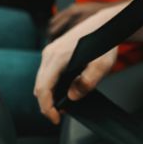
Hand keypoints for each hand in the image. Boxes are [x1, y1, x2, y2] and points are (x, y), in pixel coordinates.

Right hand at [35, 5, 121, 124]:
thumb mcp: (102, 65)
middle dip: (47, 104)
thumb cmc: (103, 42)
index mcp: (58, 57)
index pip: (43, 88)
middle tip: (60, 114)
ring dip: (49, 94)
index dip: (46, 108)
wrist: (104, 24)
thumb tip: (72, 96)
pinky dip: (51, 85)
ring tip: (63, 104)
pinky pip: (47, 73)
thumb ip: (87, 82)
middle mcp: (50, 53)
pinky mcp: (54, 51)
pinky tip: (63, 90)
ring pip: (42, 80)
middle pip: (39, 86)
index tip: (56, 119)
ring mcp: (50, 51)